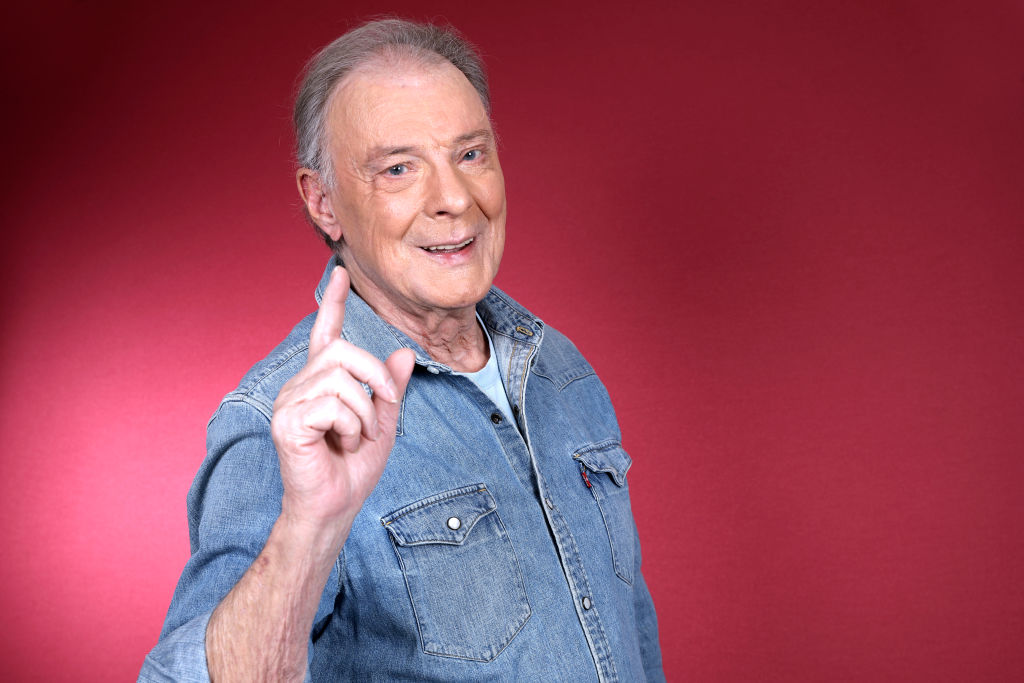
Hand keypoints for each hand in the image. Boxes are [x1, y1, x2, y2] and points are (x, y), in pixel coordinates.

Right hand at [270, 266, 415, 529]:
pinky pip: (332, 404)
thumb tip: (403, 352)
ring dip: (366, 411)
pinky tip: (345, 444)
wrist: (334, 508)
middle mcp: (300, 387)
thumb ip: (391, 389)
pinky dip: (353, 425)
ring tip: (361, 436)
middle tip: (387, 408)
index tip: (342, 273)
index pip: (325, 334)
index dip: (334, 304)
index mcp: (320, 383)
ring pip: (340, 379)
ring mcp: (289, 403)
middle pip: (341, 352)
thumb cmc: (353, 469)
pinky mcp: (288, 423)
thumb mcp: (384, 422)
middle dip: (375, 376)